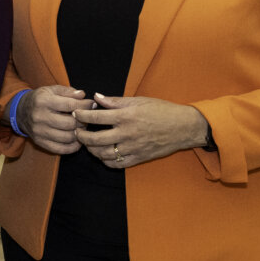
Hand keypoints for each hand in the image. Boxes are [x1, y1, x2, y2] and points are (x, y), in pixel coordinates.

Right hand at [17, 85, 90, 154]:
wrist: (20, 112)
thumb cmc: (40, 99)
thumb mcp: (51, 90)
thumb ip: (68, 91)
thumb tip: (83, 96)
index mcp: (44, 101)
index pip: (70, 105)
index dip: (84, 105)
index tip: (92, 104)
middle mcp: (40, 117)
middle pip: (70, 123)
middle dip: (83, 121)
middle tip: (87, 118)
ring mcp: (39, 131)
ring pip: (67, 137)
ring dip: (79, 134)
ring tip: (82, 128)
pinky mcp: (39, 142)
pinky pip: (60, 149)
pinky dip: (72, 147)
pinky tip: (77, 141)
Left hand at [74, 94, 210, 168]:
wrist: (184, 127)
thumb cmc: (162, 111)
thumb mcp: (139, 101)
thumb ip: (116, 101)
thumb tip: (97, 97)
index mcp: (127, 116)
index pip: (96, 117)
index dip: (82, 116)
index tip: (75, 114)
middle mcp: (127, 134)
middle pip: (95, 139)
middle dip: (81, 135)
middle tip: (76, 131)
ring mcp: (132, 148)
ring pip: (103, 153)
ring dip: (91, 149)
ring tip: (87, 143)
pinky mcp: (138, 158)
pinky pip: (116, 164)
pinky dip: (105, 160)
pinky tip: (102, 154)